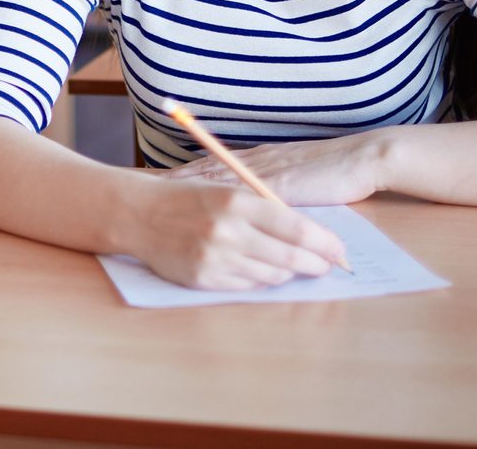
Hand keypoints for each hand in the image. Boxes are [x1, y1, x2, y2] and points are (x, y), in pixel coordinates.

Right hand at [124, 177, 347, 289]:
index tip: (338, 249)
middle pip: (290, 257)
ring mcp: (215, 258)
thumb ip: (264, 209)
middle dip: (316, 264)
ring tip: (293, 266)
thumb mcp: (226, 189)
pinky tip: (261, 270)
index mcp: (236, 200)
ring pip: (272, 275)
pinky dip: (260, 280)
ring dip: (288, 272)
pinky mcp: (203, 279)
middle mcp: (227, 231)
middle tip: (327, 266)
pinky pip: (247, 287)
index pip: (296, 227)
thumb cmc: (187, 198)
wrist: (138, 214)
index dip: (324, 242)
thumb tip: (308, 233)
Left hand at [160, 129, 388, 207]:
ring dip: (186, 185)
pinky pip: (243, 193)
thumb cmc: (336, 171)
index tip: (153, 177)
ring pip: (216, 179)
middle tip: (140, 184)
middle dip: (173, 178)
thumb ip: (276, 190)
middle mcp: (256, 162)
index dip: (183, 173)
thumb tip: (256, 207)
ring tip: (156, 192)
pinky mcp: (281, 185)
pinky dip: (219, 199)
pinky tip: (200, 204)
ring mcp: (267, 172)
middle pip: (205, 170)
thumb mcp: (297, 179)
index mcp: (260, 160)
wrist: (363, 158)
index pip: (213, 165)